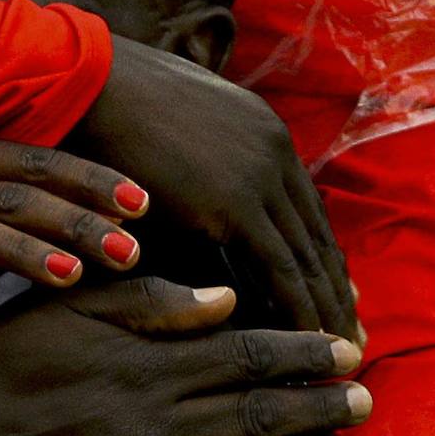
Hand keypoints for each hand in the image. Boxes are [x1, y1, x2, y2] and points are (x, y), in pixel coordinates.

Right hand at [0, 277, 372, 435]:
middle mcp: (159, 431)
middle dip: (318, 406)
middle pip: (259, 417)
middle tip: (361, 399)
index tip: (340, 348)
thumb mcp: (66, 308)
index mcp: (148, 368)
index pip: (246, 356)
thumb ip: (148, 301)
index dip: (301, 353)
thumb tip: (226, 300)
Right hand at [71, 35, 357, 338]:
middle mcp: (273, 150)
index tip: (333, 295)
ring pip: (309, 258)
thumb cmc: (103, 107)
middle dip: (335, 289)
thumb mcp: (166, 131)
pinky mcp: (236, 204)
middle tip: (352, 337)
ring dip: (327, 309)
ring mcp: (260, 174)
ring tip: (338, 353)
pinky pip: (282, 270)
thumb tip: (192, 190)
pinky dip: (300, 310)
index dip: (318, 255)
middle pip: (316, 234)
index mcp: (260, 129)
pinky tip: (307, 343)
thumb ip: (193, 162)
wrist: (82, 82)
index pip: (302, 207)